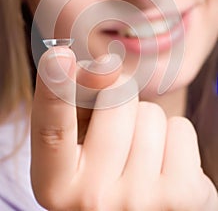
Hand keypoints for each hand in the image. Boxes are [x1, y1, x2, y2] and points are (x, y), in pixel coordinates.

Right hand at [31, 47, 217, 209]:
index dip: (54, 90)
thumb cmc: (106, 177)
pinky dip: (174, 140)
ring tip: (140, 161)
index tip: (58, 55)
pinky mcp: (185, 196)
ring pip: (150, 113)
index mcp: (56, 186)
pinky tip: (165, 168)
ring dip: (147, 127)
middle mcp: (94, 200)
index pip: (52, 131)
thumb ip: (78, 105)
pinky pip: (180, 128)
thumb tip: (107, 65)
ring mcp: (141, 200)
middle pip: (117, 97)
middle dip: (120, 102)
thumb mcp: (78, 150)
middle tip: (118, 139)